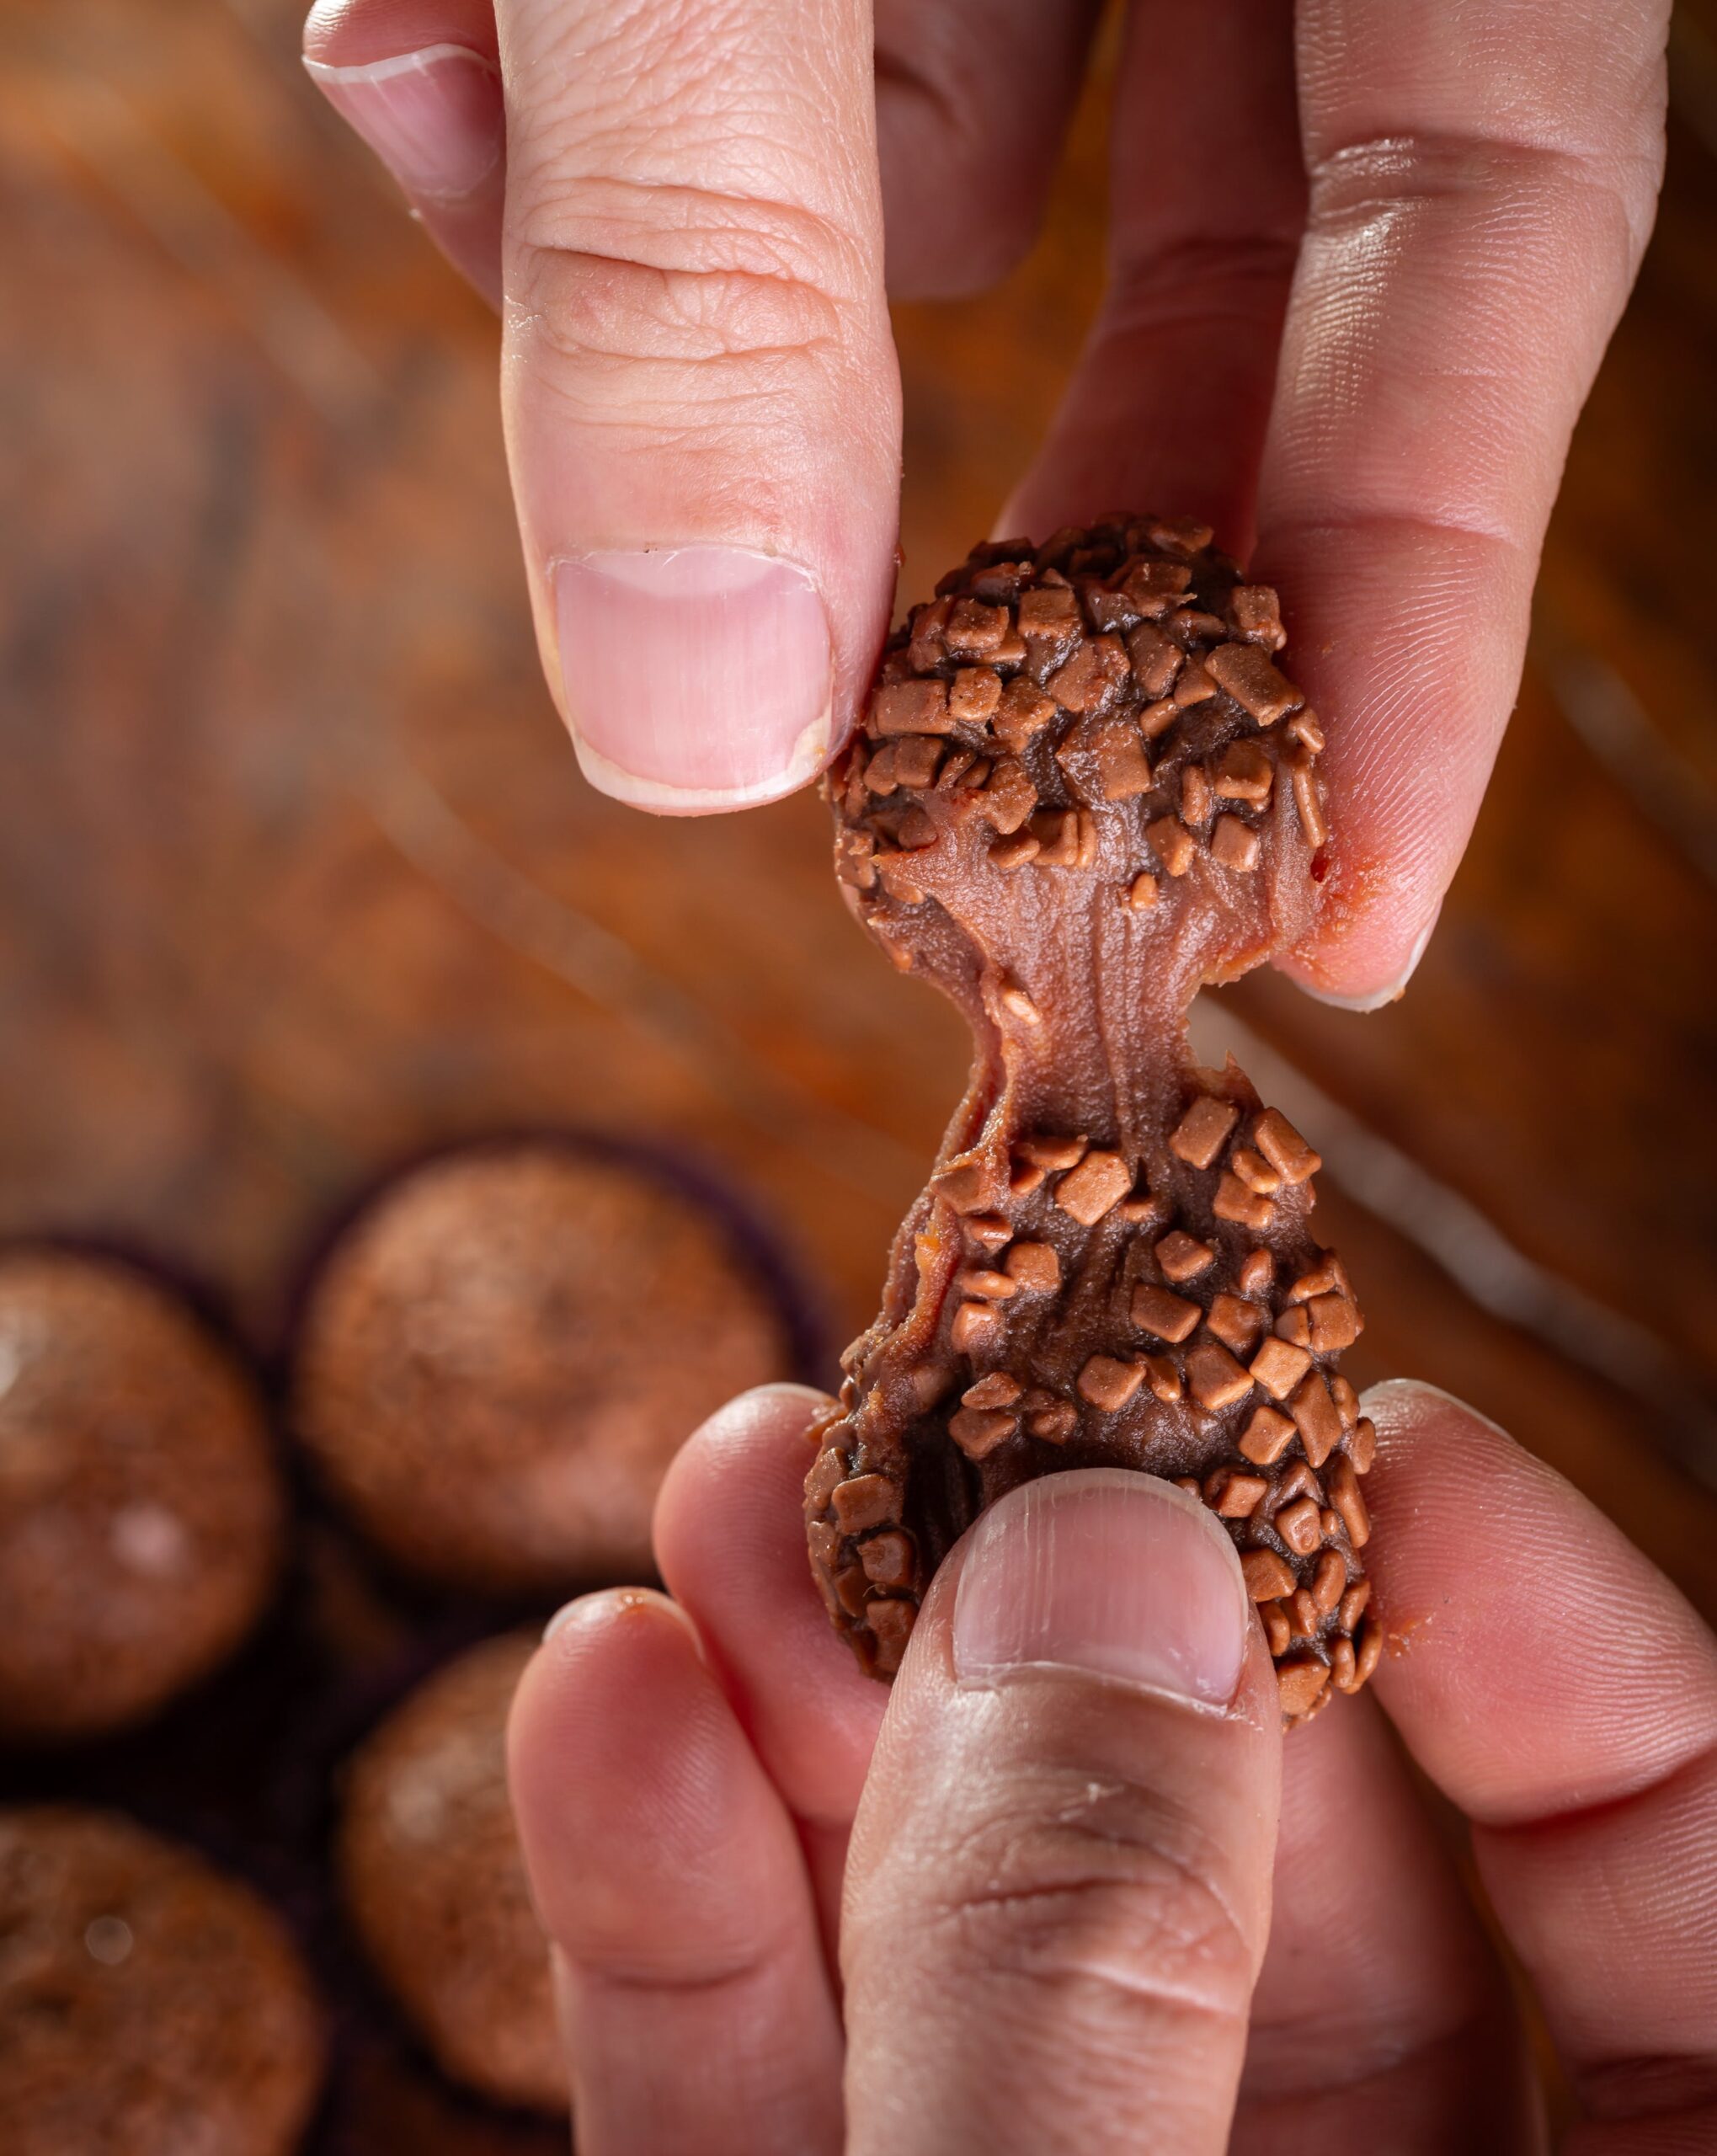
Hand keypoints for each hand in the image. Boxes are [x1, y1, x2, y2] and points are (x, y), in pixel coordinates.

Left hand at [303, 0, 1667, 1001]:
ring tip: (470, 75)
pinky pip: (750, 69)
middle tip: (921, 784)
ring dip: (683, 222)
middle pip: (1238, 261)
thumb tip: (701, 729)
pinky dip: (563, 101)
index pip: (1502, 210)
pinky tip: (434, 38)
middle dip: (1037, 516)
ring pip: (923, 158)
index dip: (1431, 580)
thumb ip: (704, 235)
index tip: (1347, 914)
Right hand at [507, 1380, 1716, 2151]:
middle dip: (1082, 1622)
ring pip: (994, 1968)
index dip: (1540, 1639)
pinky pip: (782, 2116)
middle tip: (953, 1407)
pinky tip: (607, 1709)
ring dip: (832, 1721)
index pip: (1668, 1879)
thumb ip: (1098, 1995)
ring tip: (727, 1492)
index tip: (1360, 1430)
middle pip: (1278, 1887)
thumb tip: (1090, 1565)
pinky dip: (685, 1930)